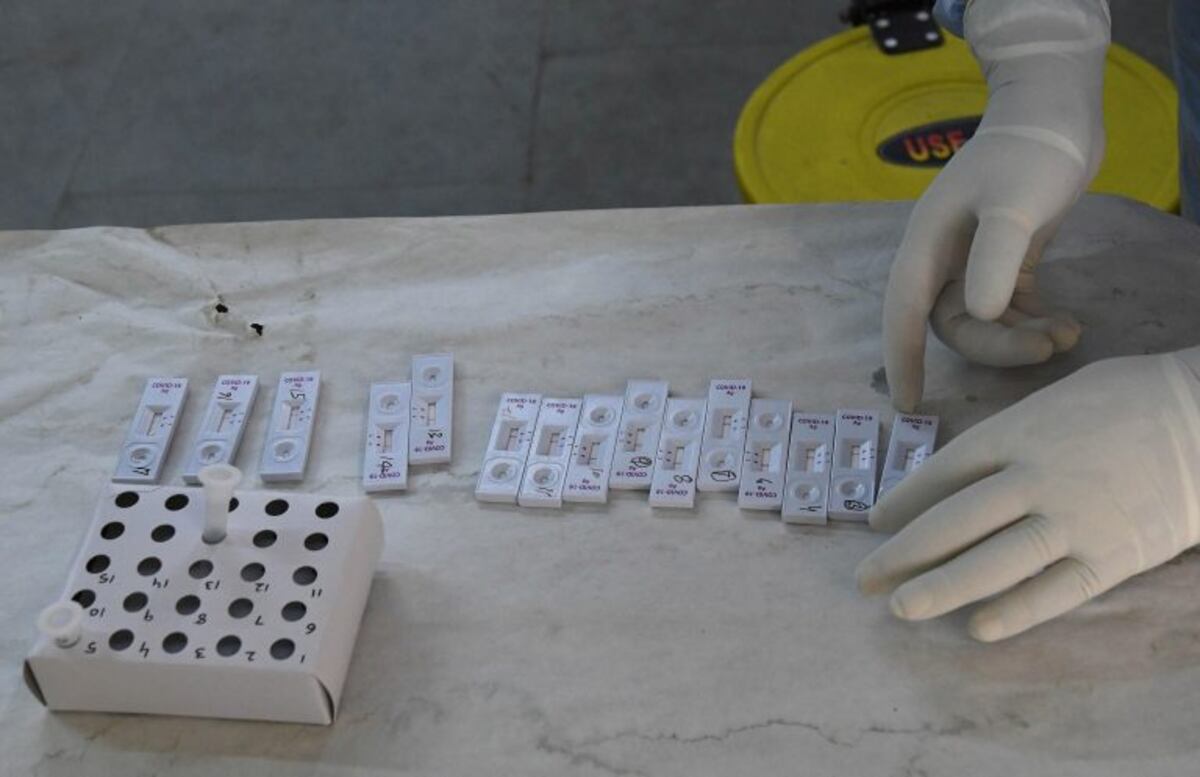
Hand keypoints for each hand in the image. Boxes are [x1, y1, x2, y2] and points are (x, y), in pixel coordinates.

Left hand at [857, 348, 1199, 641]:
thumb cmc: (1127, 399)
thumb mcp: (1053, 400)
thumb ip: (1004, 439)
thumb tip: (953, 477)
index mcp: (1015, 434)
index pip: (942, 474)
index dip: (903, 502)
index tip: (874, 524)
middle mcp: (1034, 478)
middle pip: (953, 522)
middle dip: (902, 553)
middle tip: (864, 580)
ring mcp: (1074, 519)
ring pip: (994, 562)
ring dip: (941, 587)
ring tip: (901, 608)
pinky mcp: (1114, 555)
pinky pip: (1055, 591)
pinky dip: (1015, 611)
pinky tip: (977, 628)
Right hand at [884, 0, 1109, 410]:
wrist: (1056, 111)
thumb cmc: (1028, 153)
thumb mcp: (1014, 206)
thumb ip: (994, 259)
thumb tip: (980, 314)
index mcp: (927, 244)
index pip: (904, 312)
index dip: (901, 358)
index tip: (909, 403)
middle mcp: (942, 257)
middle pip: (952, 324)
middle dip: (996, 346)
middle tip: (1045, 349)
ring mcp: (972, 258)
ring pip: (982, 320)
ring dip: (1020, 336)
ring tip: (1067, 335)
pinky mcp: (1004, 257)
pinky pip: (1008, 307)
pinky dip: (1033, 322)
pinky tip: (1067, 324)